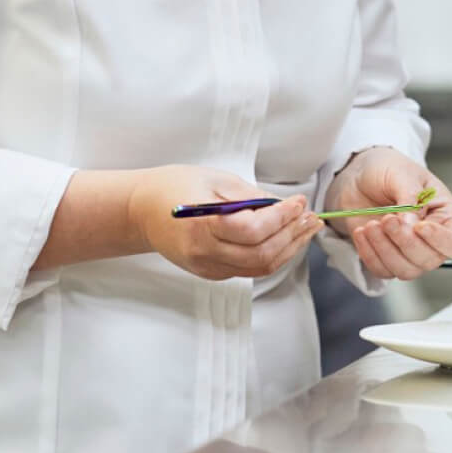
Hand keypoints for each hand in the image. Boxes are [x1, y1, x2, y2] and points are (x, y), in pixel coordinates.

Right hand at [130, 165, 322, 281]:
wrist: (141, 211)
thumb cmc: (175, 187)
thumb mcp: (213, 179)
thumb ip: (249, 195)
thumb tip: (283, 205)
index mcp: (202, 225)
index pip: (252, 230)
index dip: (281, 217)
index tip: (299, 202)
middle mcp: (204, 253)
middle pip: (261, 254)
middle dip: (292, 235)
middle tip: (310, 217)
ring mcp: (207, 267)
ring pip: (260, 267)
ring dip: (288, 248)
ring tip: (306, 229)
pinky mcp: (211, 273)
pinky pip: (249, 269)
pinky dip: (273, 255)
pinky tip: (285, 239)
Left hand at [323, 148, 451, 279]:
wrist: (358, 174)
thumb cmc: (387, 168)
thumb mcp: (402, 174)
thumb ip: (410, 199)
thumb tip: (411, 226)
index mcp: (445, 216)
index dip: (441, 240)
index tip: (419, 226)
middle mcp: (431, 239)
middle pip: (429, 260)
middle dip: (405, 242)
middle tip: (387, 219)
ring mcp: (408, 251)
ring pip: (405, 270)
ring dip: (385, 250)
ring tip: (371, 225)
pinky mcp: (386, 257)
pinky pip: (382, 270)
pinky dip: (369, 255)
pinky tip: (361, 232)